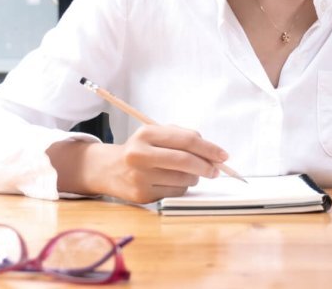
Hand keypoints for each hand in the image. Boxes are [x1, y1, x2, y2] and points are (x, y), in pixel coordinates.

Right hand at [48, 124, 228, 203]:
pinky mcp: (141, 196)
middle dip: (206, 166)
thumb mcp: (156, 135)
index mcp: (146, 134)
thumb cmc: (140, 149)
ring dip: (194, 178)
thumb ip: (182, 137)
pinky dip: (181, 188)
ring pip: (182, 179)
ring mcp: (140, 177)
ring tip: (190, 174)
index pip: (186, 140)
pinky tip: (173, 182)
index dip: (209, 148)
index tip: (223, 155)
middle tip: (216, 170)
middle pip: (185, 161)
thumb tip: (212, 153)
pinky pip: (174, 193)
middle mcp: (140, 154)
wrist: (108, 169)